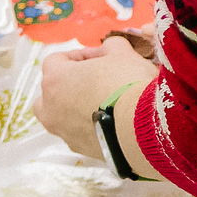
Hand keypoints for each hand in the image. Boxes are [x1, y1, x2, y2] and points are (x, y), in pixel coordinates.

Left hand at [36, 35, 155, 162]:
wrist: (145, 129)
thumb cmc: (129, 86)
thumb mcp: (123, 54)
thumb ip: (111, 47)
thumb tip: (110, 49)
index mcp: (54, 80)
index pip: (56, 61)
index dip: (79, 56)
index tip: (100, 58)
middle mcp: (51, 108)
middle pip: (51, 90)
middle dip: (70, 83)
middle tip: (96, 79)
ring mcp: (63, 132)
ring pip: (60, 115)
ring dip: (76, 107)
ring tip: (102, 102)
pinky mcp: (80, 149)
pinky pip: (78, 133)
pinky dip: (89, 126)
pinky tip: (112, 121)